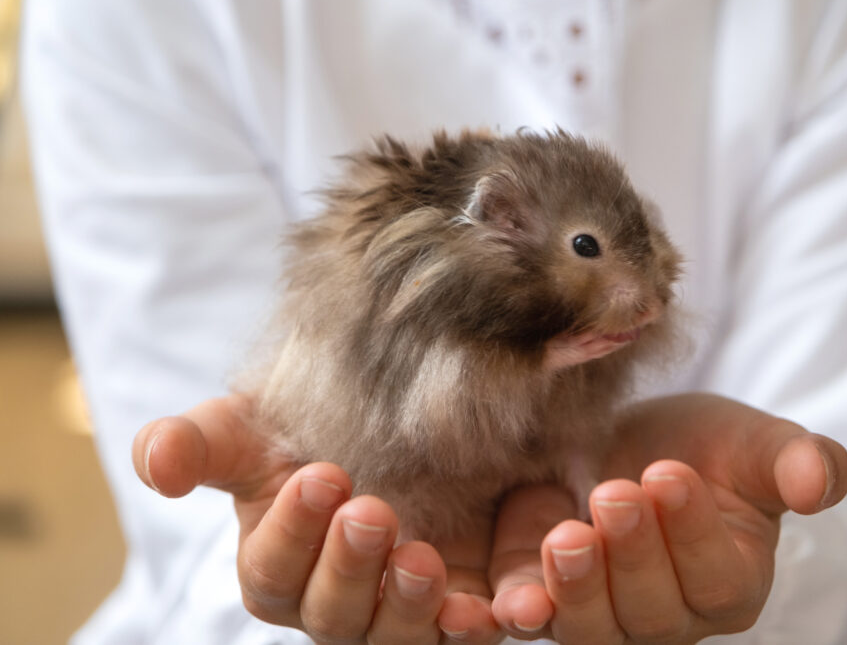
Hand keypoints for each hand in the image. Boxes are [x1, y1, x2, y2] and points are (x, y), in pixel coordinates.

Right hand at [132, 395, 504, 643]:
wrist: (399, 418)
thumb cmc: (309, 427)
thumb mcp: (254, 424)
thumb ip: (199, 443)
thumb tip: (153, 463)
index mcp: (280, 566)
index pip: (273, 571)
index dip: (292, 531)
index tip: (320, 474)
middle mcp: (338, 601)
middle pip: (333, 614)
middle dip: (349, 569)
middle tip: (373, 510)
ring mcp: (401, 611)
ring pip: (399, 636)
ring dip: (410, 605)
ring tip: (424, 558)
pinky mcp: (464, 605)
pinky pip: (472, 630)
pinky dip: (485, 622)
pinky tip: (498, 607)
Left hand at [487, 393, 846, 642]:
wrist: (629, 440)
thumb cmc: (702, 447)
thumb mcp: (752, 443)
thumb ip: (796, 462)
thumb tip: (819, 482)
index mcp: (729, 582)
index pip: (717, 577)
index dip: (693, 532)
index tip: (669, 473)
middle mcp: (669, 616)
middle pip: (654, 612)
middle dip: (634, 555)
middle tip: (616, 493)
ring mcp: (604, 615)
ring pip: (594, 629)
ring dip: (579, 588)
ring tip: (567, 535)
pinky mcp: (546, 598)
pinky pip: (535, 621)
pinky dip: (522, 615)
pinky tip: (511, 603)